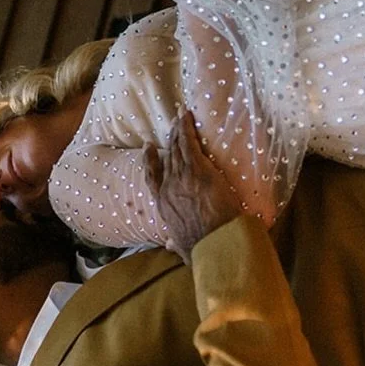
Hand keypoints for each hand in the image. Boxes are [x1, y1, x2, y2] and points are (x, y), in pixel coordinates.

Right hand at [144, 109, 243, 262]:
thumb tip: (171, 245)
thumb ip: (176, 244)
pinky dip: (186, 129)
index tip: (148, 149)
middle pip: (167, 158)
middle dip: (169, 140)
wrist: (216, 244)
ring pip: (177, 148)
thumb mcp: (184, 248)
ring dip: (178, 130)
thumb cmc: (203, 248)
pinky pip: (189, 144)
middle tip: (171, 126)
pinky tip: (186, 117)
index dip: (150, 162)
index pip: (153, 178)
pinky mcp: (199, 170)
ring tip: (179, 117)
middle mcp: (168, 188)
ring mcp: (182, 177)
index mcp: (164, 206)